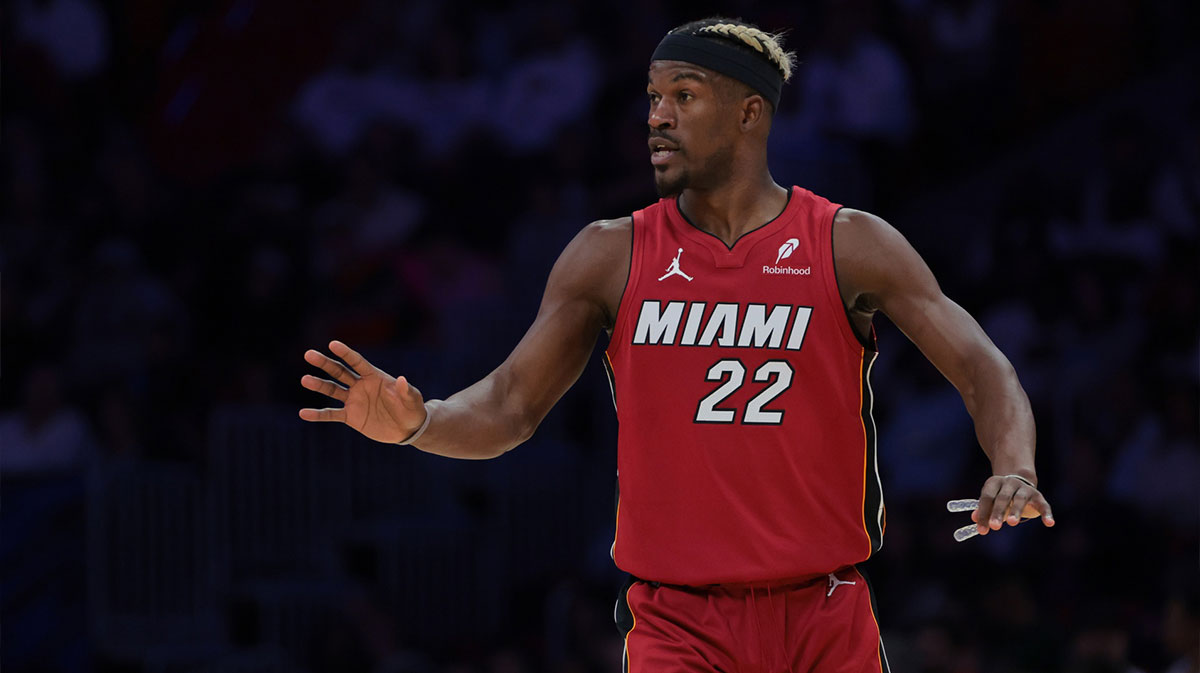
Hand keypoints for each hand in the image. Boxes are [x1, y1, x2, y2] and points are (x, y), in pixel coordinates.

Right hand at [299, 340, 426, 443]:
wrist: (407, 428)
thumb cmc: (412, 409)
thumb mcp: (412, 400)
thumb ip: (406, 391)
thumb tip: (402, 379)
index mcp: (375, 377)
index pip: (357, 362)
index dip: (346, 353)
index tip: (333, 344)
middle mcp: (361, 385)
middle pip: (339, 372)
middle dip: (325, 363)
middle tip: (309, 354)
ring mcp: (354, 400)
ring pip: (332, 390)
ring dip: (319, 385)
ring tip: (305, 380)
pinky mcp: (350, 417)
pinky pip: (331, 414)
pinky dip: (318, 414)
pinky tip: (303, 413)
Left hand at [970, 474, 1054, 535]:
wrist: (1019, 481)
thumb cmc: (1000, 495)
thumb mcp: (990, 500)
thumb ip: (983, 509)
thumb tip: (974, 518)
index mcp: (994, 482)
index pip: (987, 497)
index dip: (983, 513)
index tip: (981, 530)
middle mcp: (1010, 483)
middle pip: (1003, 498)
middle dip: (998, 512)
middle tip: (994, 527)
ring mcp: (1025, 488)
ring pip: (1020, 499)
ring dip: (1016, 511)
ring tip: (1012, 523)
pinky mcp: (1038, 496)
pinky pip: (1043, 505)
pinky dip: (1047, 514)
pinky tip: (1049, 523)